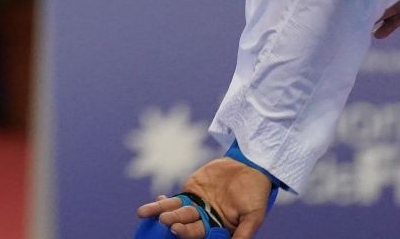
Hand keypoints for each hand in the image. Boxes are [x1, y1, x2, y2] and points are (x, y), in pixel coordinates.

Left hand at [137, 158, 273, 237]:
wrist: (251, 168)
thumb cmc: (256, 194)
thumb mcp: (254, 216)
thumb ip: (243, 233)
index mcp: (218, 228)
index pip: (199, 234)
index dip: (187, 232)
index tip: (176, 230)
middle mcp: (205, 219)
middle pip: (184, 223)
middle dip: (172, 221)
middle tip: (162, 220)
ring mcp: (196, 204)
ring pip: (175, 210)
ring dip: (159, 212)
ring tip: (142, 213)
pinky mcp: (191, 190)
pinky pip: (175, 198)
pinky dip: (164, 201)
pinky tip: (154, 203)